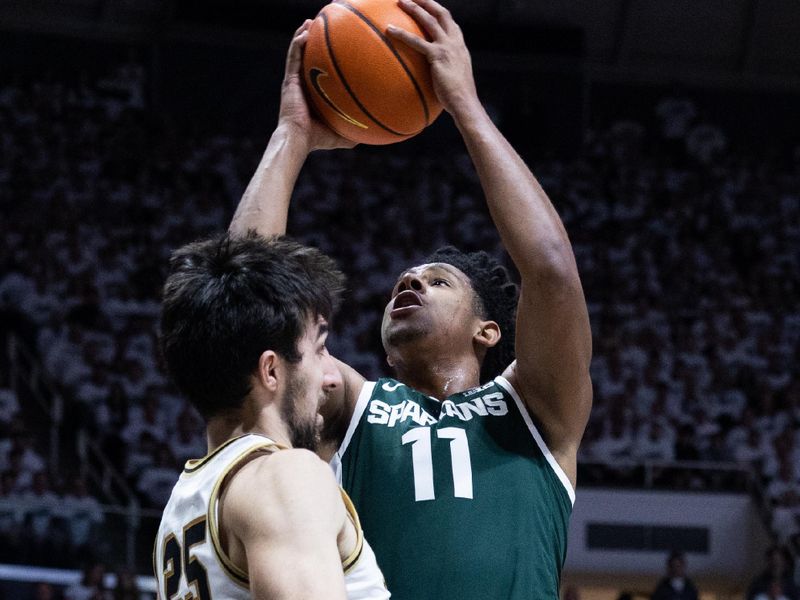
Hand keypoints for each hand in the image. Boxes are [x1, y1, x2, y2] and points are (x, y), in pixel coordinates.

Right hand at [279, 20, 357, 151]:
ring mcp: (294, 81)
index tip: (336, 49)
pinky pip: (293, 57)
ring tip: (310, 22)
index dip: (323, 60)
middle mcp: (302, 85)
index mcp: (312, 94)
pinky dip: (297, 43)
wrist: (298, 139)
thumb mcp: (341, 135)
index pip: (318, 72)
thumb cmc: (317, 139)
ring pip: (297, 53)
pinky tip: (304, 32)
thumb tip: (372, 135)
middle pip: (307, 58)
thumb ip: (354, 133)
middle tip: (321, 28)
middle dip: (313, 42)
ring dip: (302, 36)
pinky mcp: (289, 80)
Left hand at [387, 0, 479, 118]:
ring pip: (429, 20)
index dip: (439, 12)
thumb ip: (445, 72)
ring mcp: (447, 47)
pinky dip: (402, 34)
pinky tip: (389, 29)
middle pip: (441, 13)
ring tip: (400, 1)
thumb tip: (435, 79)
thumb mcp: (454, 80)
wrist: (464, 102)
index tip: (429, 6)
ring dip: (414, 8)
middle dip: (427, 2)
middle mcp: (455, 42)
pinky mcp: (437, 55)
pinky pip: (416, 41)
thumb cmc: (458, 98)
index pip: (450, 22)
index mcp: (460, 46)